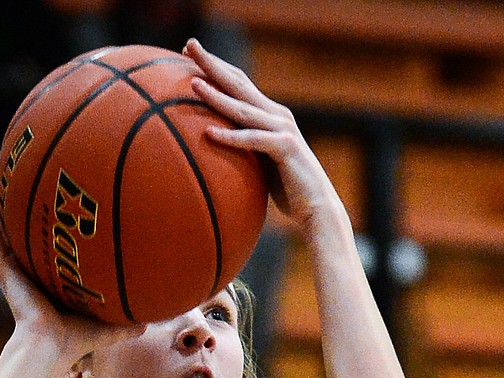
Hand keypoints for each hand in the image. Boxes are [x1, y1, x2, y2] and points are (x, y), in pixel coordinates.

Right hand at [0, 181, 142, 358]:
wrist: (51, 345)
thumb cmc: (77, 339)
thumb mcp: (107, 326)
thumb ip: (127, 323)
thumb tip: (149, 322)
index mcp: (51, 282)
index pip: (49, 251)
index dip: (52, 232)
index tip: (62, 210)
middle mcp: (30, 273)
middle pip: (25, 235)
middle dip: (26, 211)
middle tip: (33, 183)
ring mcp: (14, 269)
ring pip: (4, 229)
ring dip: (3, 204)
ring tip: (5, 176)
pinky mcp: (4, 268)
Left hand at [182, 39, 338, 228]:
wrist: (316, 206)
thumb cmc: (286, 188)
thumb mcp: (260, 160)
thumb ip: (243, 145)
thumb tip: (210, 144)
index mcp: (269, 114)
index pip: (238, 81)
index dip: (215, 65)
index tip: (187, 50)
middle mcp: (277, 115)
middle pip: (238, 83)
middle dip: (212, 63)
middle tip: (189, 44)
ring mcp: (283, 129)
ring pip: (243, 109)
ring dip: (217, 96)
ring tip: (193, 84)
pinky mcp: (286, 148)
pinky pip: (253, 140)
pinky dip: (230, 136)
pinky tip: (208, 133)